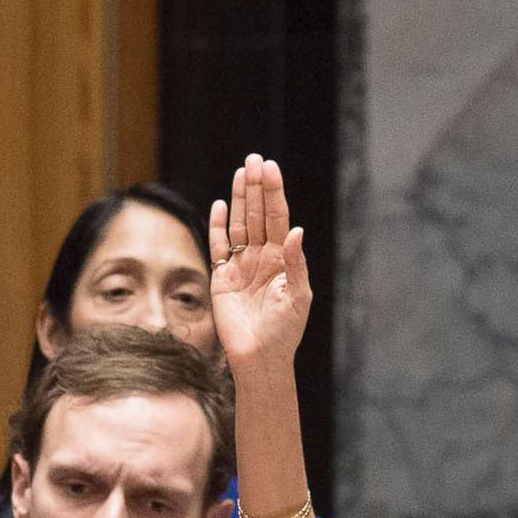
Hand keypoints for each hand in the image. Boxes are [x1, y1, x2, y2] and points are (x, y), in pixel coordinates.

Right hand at [208, 154, 312, 375]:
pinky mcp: (222, 278)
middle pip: (258, 214)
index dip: (274, 193)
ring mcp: (241, 265)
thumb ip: (296, 264)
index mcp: (283, 258)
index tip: (270, 168)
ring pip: (239, 225)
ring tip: (241, 172)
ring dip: (239, 199)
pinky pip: (219, 247)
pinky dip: (218, 226)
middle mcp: (263, 257)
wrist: (260, 357)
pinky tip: (220, 206)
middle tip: (254, 159)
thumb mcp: (299, 297)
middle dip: (256, 187)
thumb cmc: (285, 331)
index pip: (278, 218)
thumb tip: (297, 231)